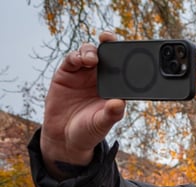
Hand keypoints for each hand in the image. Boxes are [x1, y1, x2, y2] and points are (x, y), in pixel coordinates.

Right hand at [41, 31, 125, 175]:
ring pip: (89, 53)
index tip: (130, 49)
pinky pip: (71, 60)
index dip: (125, 56)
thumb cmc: (89, 131)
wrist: (65, 138)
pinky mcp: (66, 74)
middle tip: (108, 38)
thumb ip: (111, 114)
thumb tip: (119, 104)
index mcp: (115, 87)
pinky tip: (79, 60)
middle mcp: (101, 78)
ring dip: (91, 51)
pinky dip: (76, 56)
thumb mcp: (101, 124)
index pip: (123, 68)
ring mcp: (83, 75)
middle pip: (106, 54)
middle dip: (108, 43)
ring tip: (91, 59)